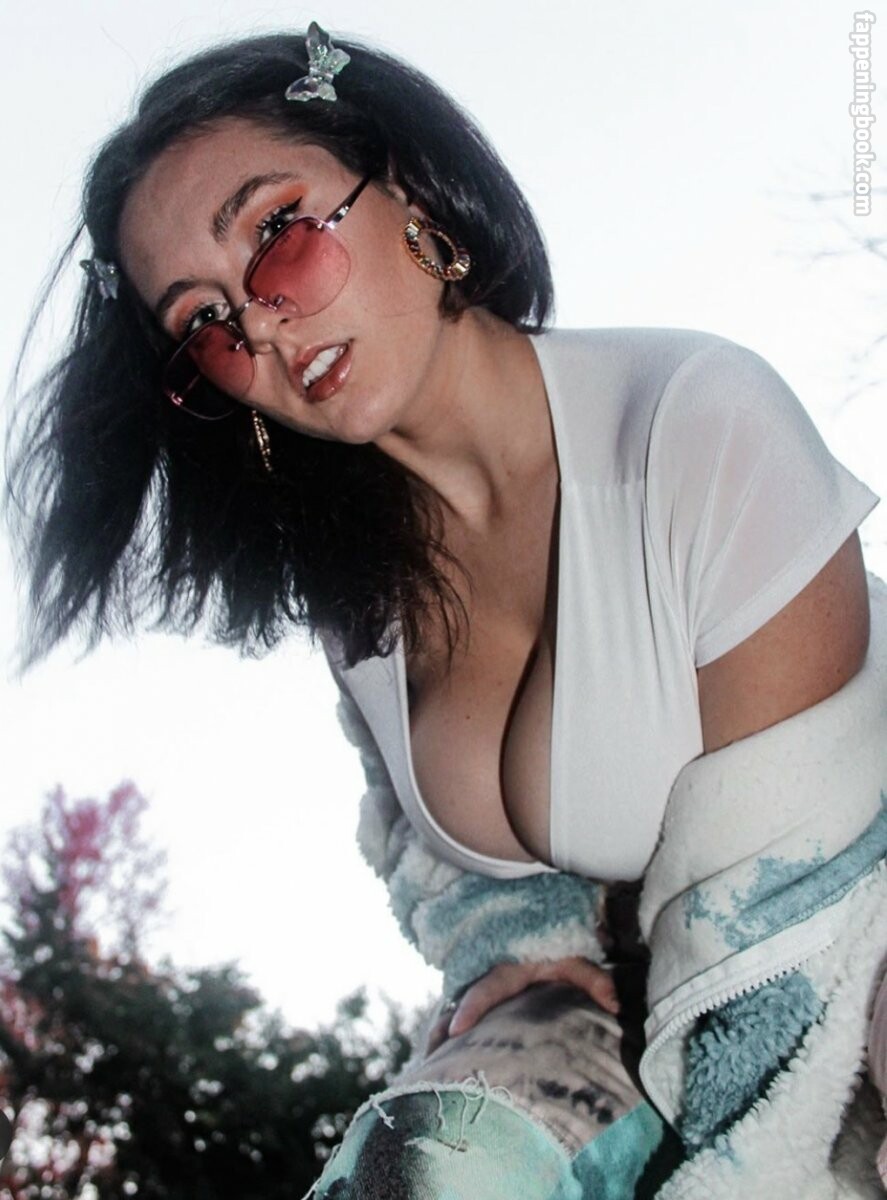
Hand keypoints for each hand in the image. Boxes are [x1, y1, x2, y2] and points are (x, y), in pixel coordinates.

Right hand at [426, 957, 619, 1053]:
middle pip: (457, 1003)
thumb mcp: (576, 959)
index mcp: (507, 969)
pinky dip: (443, 1031)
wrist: (541, 929)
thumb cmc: (558, 946)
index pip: (485, 989)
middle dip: (442, 1031)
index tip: (456, 1030)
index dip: (470, 1009)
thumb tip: (617, 1006)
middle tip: (429, 1061)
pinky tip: (436, 1057)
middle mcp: (485, 977)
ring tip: (426, 1067)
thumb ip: (595, 980)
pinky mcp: (476, 995)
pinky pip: (454, 1010)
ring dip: (438, 1034)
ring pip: (450, 1008)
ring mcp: (478, 985)